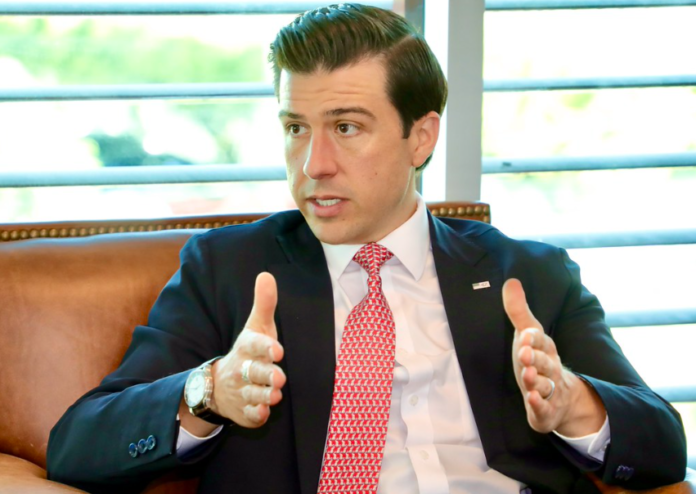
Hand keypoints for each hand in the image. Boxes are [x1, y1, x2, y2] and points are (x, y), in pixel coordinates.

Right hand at [210, 272, 286, 427]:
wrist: (219, 384)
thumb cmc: (249, 350)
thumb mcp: (256, 327)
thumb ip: (264, 304)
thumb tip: (266, 275)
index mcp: (247, 347)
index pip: (255, 345)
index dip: (266, 348)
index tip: (278, 350)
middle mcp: (243, 369)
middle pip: (255, 372)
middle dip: (267, 375)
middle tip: (279, 377)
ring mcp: (242, 391)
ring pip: (254, 395)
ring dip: (264, 396)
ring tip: (275, 395)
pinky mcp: (244, 410)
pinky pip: (249, 415)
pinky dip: (255, 415)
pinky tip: (262, 412)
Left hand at [502, 278, 604, 435]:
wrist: (564, 400)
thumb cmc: (538, 362)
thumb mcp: (528, 336)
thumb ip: (518, 311)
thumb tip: (511, 281)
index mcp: (545, 350)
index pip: (541, 341)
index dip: (533, 338)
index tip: (525, 333)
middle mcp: (550, 370)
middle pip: (544, 363)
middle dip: (535, 358)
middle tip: (524, 353)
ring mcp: (549, 392)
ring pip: (544, 386)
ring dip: (536, 381)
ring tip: (527, 375)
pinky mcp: (545, 412)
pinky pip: (543, 409)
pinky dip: (539, 405)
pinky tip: (532, 400)